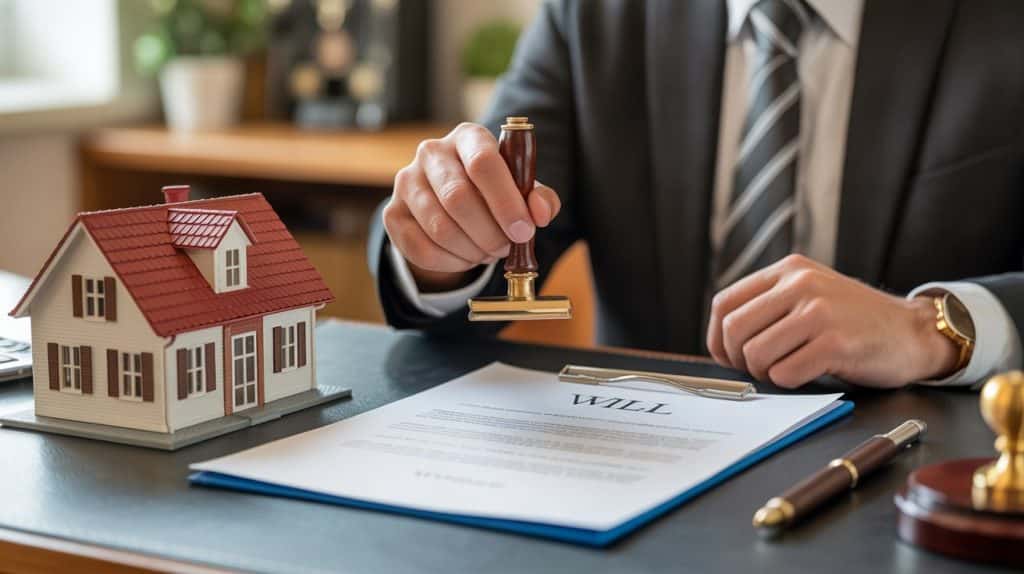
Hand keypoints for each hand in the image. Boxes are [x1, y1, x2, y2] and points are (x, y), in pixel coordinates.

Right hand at [383, 122, 561, 290]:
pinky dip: (451, 262)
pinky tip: (466, 257)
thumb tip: (540, 214)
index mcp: (468, 137)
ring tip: (489, 252)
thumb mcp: (521, 190)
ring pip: (440, 228)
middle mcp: (432, 152)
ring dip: (472, 250)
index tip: (523, 230)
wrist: (452, 204)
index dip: (505, 201)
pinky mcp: (392, 213)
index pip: (483, 162)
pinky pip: (422, 249)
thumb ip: (538, 198)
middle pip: (458, 197)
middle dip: (489, 233)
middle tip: (506, 247)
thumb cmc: (493, 192)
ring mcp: (406, 182)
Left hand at [706, 255, 959, 388]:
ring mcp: (819, 312)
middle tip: (759, 369)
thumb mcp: (810, 294)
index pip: (724, 303)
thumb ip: (770, 305)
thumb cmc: (855, 320)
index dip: (717, 337)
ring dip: (765, 373)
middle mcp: (801, 284)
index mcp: (789, 271)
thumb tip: (722, 340)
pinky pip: (785, 373)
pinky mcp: (836, 343)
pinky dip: (788, 383)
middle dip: (739, 359)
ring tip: (787, 369)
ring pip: (756, 354)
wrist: (913, 331)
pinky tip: (807, 374)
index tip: (727, 356)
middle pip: (734, 330)